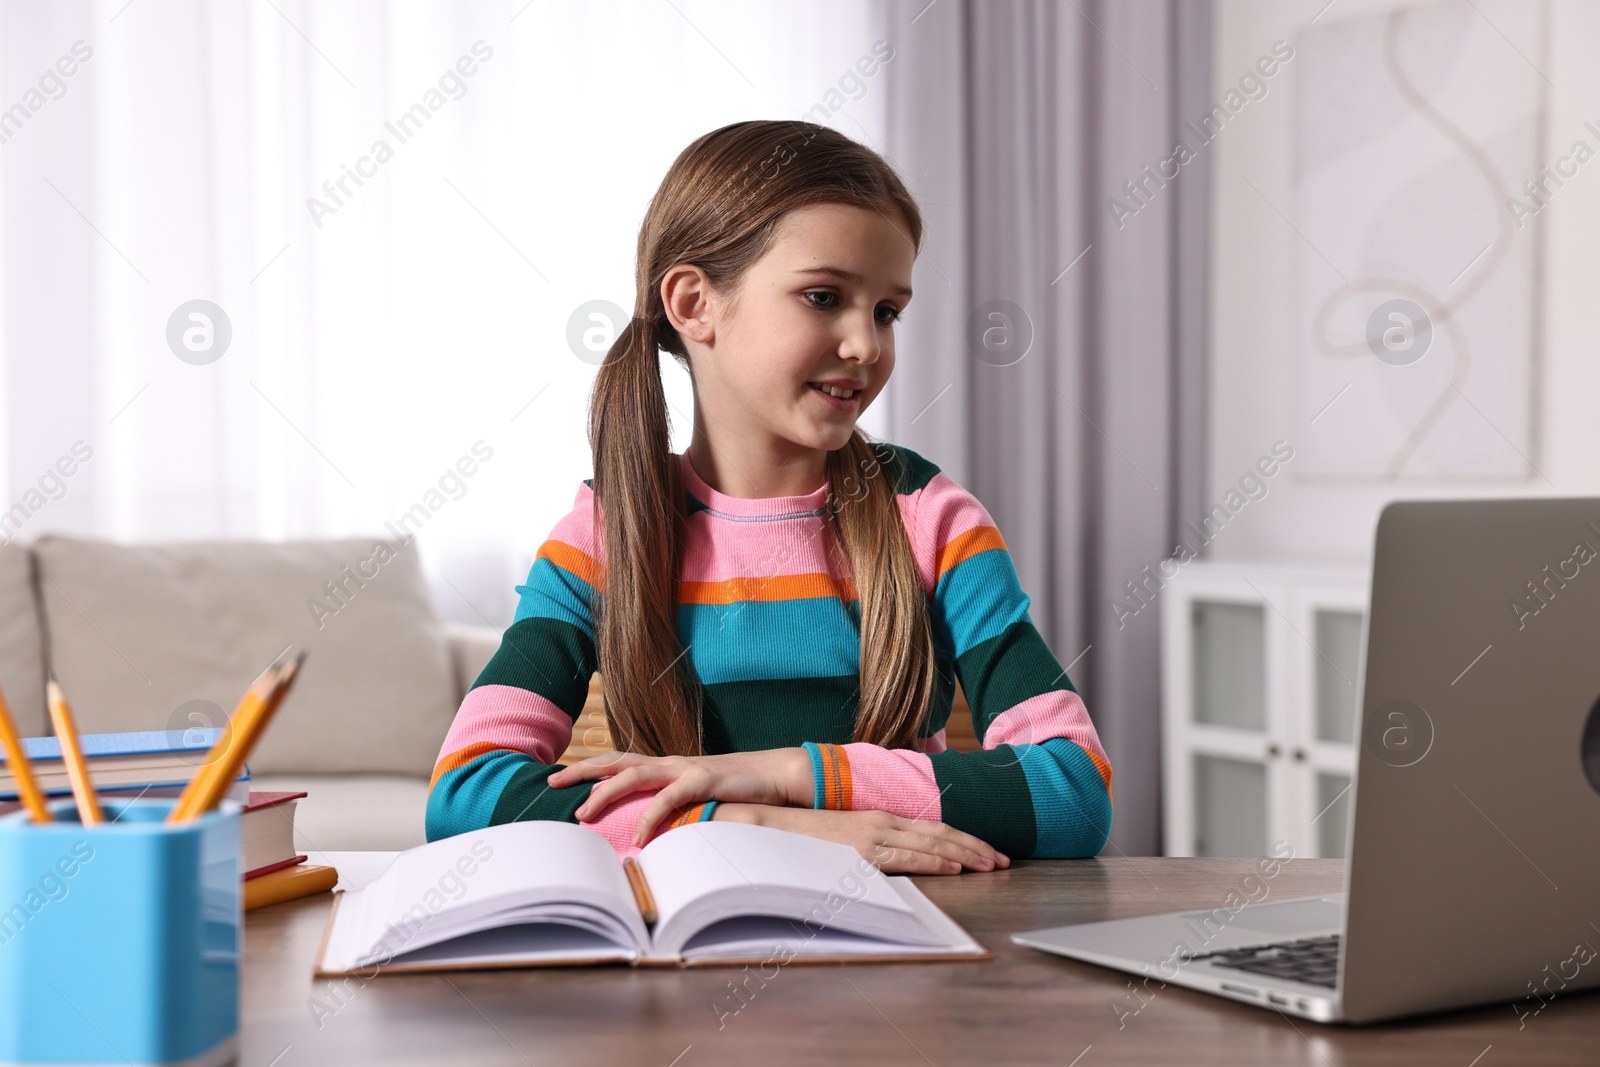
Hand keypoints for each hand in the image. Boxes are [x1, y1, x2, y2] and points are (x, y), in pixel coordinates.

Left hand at [548, 749, 813, 844]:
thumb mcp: (693, 794)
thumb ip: (669, 802)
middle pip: (616, 761)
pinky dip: (651, 815)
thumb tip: (642, 826)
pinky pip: (670, 797)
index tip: (558, 776)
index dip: (588, 766)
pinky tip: (638, 834)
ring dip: (606, 791)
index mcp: (664, 764)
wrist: (771, 775)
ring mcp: (684, 768)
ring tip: (583, 812)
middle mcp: (668, 762)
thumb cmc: (731, 788)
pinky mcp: (703, 780)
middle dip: (583, 771)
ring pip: (635, 773)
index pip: (618, 760)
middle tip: (553, 784)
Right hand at [714, 803, 1009, 874]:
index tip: (987, 851)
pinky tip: (956, 866)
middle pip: (940, 833)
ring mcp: (872, 834)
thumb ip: (866, 848)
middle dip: (976, 846)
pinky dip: (935, 860)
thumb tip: (887, 860)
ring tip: (993, 863)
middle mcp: (881, 822)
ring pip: (931, 843)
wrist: (764, 826)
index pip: (930, 829)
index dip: (962, 839)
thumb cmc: (802, 838)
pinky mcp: (861, 850)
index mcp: (878, 819)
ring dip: (966, 853)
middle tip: (1005, 859)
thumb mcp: (842, 841)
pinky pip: (907, 856)